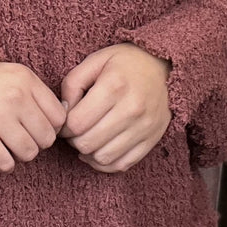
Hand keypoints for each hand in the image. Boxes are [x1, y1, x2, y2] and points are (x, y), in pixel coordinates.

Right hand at [0, 62, 67, 172]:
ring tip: (10, 142)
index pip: (59, 117)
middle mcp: (14, 97)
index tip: (37, 123)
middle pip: (47, 138)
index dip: (51, 125)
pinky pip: (6, 163)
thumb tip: (68, 115)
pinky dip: (5, 163)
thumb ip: (42, 95)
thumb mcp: (18, 77)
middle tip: (22, 133)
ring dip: (22, 152)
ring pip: (29, 153)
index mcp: (26, 80)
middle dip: (37, 140)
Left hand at [59, 43, 171, 172]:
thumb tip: (64, 112)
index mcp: (115, 86)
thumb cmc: (124, 63)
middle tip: (75, 130)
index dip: (63, 126)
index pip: (77, 123)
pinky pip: (122, 165)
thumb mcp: (94, 61)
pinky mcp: (152, 140)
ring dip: (88, 152)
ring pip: (103, 157)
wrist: (163, 67)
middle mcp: (132, 109)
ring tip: (88, 138)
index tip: (65, 121)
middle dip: (73, 140)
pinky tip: (99, 149)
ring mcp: (144, 127)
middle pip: (87, 143)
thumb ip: (72, 84)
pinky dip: (105, 163)